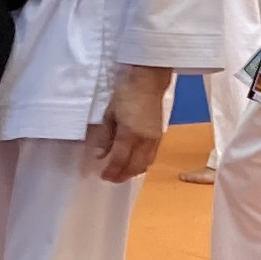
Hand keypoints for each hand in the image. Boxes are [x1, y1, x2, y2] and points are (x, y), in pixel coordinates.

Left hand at [86, 64, 172, 182]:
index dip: (111, 171)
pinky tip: (134, 163)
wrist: (148, 81)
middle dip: (122, 176)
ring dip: (133, 172)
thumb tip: (100, 155)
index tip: (103, 175)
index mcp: (130, 133)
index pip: (120, 160)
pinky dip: (142, 164)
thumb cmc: (125, 93)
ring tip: (121, 173)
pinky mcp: (160, 136)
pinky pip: (152, 157)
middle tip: (110, 178)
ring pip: (145, 164)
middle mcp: (144, 139)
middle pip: (134, 167)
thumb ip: (105, 137)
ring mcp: (154, 139)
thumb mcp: (109, 114)